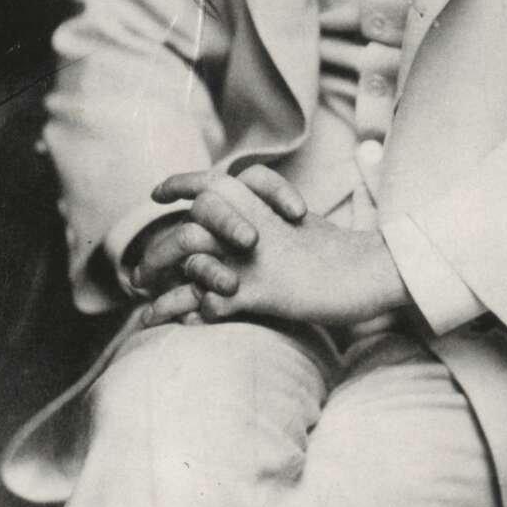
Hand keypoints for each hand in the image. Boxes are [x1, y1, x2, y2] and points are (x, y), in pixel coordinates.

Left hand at [142, 175, 408, 329]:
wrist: (367, 271)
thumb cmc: (332, 251)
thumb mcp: (292, 221)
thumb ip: (258, 214)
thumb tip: (222, 224)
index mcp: (257, 199)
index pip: (205, 182)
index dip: (177, 185)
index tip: (157, 194)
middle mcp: (249, 220)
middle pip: (186, 227)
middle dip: (155, 253)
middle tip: (139, 276)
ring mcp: (253, 256)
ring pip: (189, 263)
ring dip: (164, 288)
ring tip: (148, 308)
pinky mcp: (260, 291)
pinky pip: (207, 303)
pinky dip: (187, 313)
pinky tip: (177, 325)